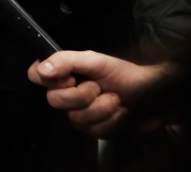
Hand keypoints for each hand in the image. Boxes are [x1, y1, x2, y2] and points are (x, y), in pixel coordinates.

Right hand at [27, 50, 168, 137]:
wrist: (154, 96)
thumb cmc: (126, 75)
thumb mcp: (96, 61)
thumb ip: (67, 60)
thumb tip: (41, 69)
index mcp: (64, 73)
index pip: (35, 74)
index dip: (48, 79)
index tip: (70, 76)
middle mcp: (67, 94)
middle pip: (53, 100)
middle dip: (82, 95)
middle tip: (99, 86)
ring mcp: (79, 114)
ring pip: (75, 118)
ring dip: (102, 108)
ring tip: (116, 99)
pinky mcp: (95, 131)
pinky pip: (94, 130)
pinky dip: (112, 120)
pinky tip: (121, 112)